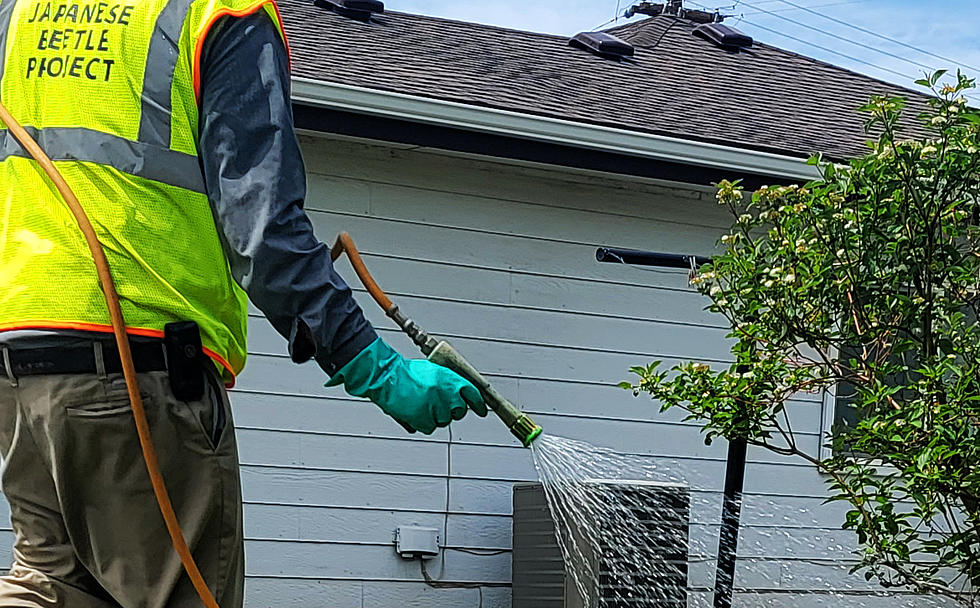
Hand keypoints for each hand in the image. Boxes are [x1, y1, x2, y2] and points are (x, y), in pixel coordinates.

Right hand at [326, 338, 486, 433]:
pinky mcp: (425, 420)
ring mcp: (437, 408)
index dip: (478, 404)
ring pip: (444, 420)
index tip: (481, 410)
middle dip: (452, 410)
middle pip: (459, 411)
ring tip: (421, 404)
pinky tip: (415, 411)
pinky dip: (423, 422)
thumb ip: (447, 382)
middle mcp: (447, 394)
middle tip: (438, 404)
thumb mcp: (433, 371)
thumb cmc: (406, 373)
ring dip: (435, 416)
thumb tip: (457, 392)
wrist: (387, 378)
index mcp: (450, 379)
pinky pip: (430, 427)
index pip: (473, 394)